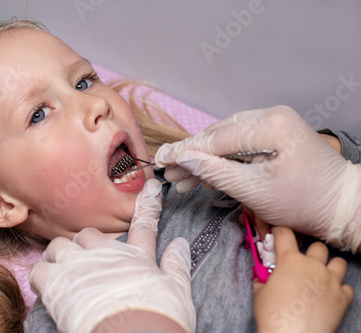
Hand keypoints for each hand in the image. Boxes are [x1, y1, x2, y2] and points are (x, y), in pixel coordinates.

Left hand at [29, 179, 195, 332]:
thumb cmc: (158, 316)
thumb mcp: (177, 290)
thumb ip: (177, 265)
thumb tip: (181, 244)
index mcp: (135, 257)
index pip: (144, 225)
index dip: (148, 205)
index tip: (151, 189)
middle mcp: (105, 254)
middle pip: (88, 234)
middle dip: (86, 245)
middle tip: (86, 260)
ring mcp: (79, 264)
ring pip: (60, 245)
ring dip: (59, 256)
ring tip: (61, 272)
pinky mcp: (57, 281)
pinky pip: (39, 270)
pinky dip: (42, 276)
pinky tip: (47, 287)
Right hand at [155, 105, 360, 252]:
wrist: (341, 205)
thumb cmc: (304, 202)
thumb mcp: (255, 191)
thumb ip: (216, 172)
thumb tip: (184, 159)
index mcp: (270, 126)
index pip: (215, 137)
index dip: (185, 150)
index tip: (161, 159)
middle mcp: (271, 116)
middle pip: (218, 135)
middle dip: (192, 155)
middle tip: (168, 172)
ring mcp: (273, 123)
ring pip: (225, 139)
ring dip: (204, 158)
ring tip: (182, 178)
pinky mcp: (274, 134)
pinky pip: (239, 143)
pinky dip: (221, 159)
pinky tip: (205, 174)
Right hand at [253, 227, 353, 332]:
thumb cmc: (273, 316)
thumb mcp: (259, 293)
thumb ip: (263, 280)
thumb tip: (263, 279)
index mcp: (289, 260)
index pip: (285, 233)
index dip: (279, 232)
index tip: (278, 235)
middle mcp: (312, 266)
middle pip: (318, 247)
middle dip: (310, 252)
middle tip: (302, 262)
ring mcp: (330, 281)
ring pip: (339, 262)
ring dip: (330, 267)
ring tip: (321, 276)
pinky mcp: (342, 298)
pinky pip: (347, 286)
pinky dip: (339, 289)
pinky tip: (329, 295)